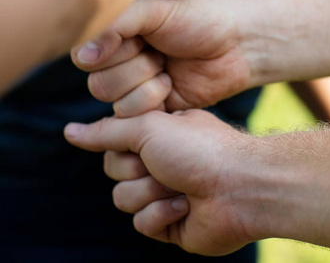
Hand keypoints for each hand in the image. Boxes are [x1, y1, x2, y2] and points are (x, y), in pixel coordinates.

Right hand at [64, 109, 263, 254]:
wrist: (238, 185)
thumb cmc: (198, 148)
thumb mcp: (148, 127)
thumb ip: (106, 132)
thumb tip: (69, 131)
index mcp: (157, 134)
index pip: (113, 143)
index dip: (122, 145)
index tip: (144, 141)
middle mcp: (159, 162)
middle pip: (114, 172)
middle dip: (137, 170)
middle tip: (166, 165)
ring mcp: (164, 192)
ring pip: (124, 199)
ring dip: (151, 192)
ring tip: (181, 187)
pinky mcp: (169, 223)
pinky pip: (141, 223)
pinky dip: (162, 214)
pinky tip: (185, 206)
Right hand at [71, 0, 255, 116]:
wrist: (240, 43)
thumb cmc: (201, 15)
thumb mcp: (156, 8)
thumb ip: (116, 24)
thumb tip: (84, 57)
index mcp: (120, 27)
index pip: (87, 51)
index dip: (111, 50)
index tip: (139, 38)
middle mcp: (122, 55)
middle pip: (97, 80)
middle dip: (133, 67)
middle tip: (160, 51)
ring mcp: (135, 82)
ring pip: (111, 100)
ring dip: (144, 85)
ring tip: (168, 66)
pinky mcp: (150, 106)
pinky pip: (130, 116)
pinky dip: (152, 101)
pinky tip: (172, 85)